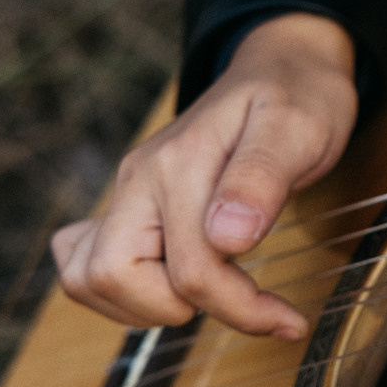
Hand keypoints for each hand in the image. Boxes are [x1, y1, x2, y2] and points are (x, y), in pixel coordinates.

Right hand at [51, 13, 357, 339]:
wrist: (283, 65)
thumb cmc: (299, 96)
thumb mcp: (300, 128)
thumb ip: (262, 178)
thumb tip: (228, 238)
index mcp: (180, 162)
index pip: (191, 269)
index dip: (241, 309)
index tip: (289, 320)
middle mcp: (141, 177)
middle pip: (112, 276)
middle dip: (179, 308)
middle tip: (239, 298)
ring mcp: (130, 191)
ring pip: (89, 278)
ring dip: (145, 307)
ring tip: (211, 292)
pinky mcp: (132, 204)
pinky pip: (87, 262)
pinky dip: (119, 291)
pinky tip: (168, 282)